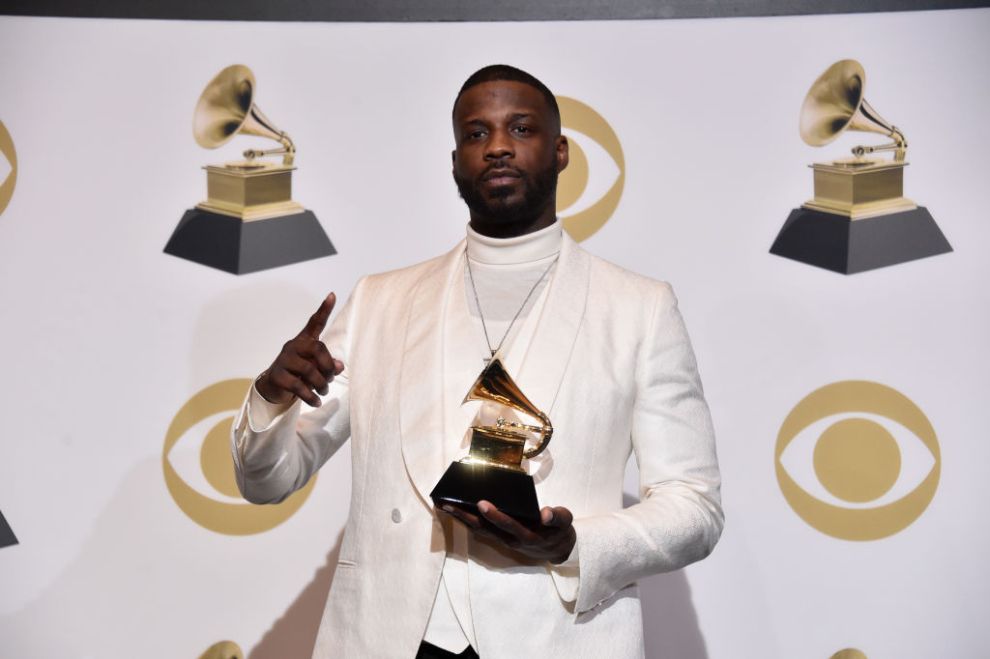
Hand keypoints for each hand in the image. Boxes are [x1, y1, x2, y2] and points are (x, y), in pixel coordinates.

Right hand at [255, 293, 344, 406]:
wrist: (273, 388)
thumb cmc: (300, 374)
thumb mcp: (315, 368)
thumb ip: (328, 365)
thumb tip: (340, 366)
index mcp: (304, 342)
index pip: (314, 323)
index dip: (324, 309)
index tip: (332, 295)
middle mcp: (293, 346)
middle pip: (318, 349)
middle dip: (329, 366)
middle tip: (331, 379)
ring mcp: (283, 360)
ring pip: (309, 370)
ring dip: (321, 384)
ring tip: (324, 392)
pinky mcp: (277, 376)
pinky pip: (298, 387)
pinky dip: (311, 396)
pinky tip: (316, 402)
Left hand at [440, 500, 576, 563]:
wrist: (559, 549)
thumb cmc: (560, 531)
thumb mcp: (565, 522)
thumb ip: (556, 517)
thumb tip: (545, 513)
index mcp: (527, 534)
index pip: (508, 524)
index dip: (495, 515)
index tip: (481, 503)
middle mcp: (512, 539)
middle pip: (485, 528)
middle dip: (466, 516)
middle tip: (448, 504)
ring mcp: (504, 540)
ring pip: (479, 530)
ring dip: (461, 519)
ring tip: (444, 505)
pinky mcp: (500, 538)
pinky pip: (480, 530)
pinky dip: (467, 521)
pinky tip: (456, 511)